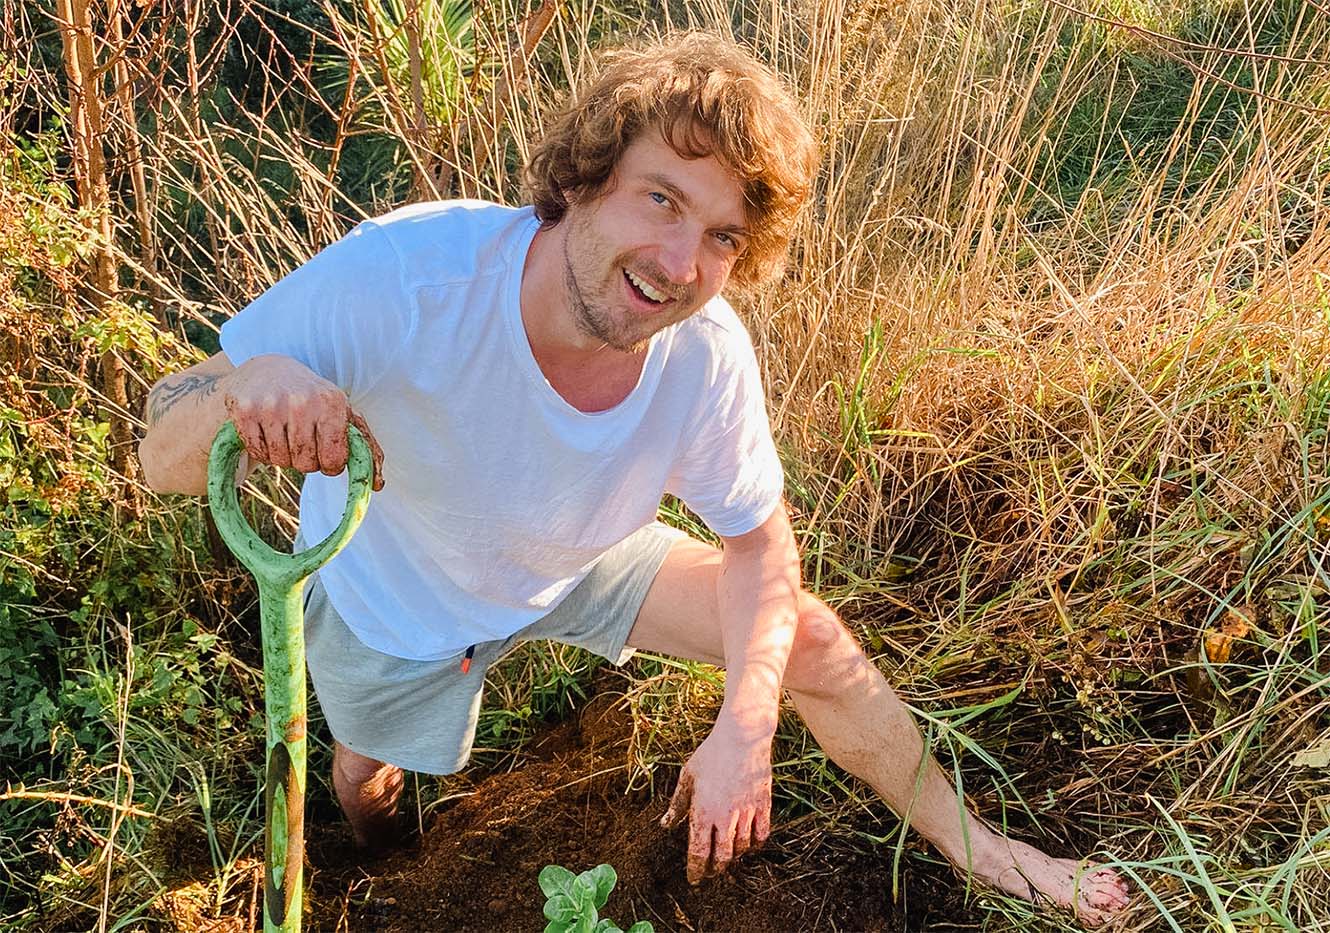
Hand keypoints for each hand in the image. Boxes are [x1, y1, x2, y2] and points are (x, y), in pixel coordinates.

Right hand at [221, 354, 384, 489]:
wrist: (268, 370)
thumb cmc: (314, 400)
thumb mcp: (343, 415)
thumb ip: (365, 448)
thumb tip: (377, 486)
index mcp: (332, 402)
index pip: (334, 460)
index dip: (331, 464)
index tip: (327, 453)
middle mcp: (302, 401)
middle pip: (306, 464)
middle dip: (306, 461)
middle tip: (303, 440)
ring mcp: (271, 405)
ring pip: (281, 461)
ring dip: (284, 456)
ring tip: (285, 433)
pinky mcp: (245, 411)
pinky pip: (258, 454)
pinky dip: (264, 451)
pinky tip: (268, 431)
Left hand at [660, 723, 772, 883]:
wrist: (742, 737)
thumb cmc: (711, 754)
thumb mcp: (687, 777)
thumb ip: (677, 804)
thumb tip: (666, 825)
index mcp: (703, 811)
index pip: (698, 851)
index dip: (695, 870)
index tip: (693, 880)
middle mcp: (725, 816)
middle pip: (721, 857)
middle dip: (714, 869)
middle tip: (709, 872)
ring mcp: (746, 812)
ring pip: (741, 848)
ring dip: (733, 856)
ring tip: (726, 856)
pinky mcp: (763, 805)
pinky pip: (761, 834)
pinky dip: (754, 844)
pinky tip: (748, 843)